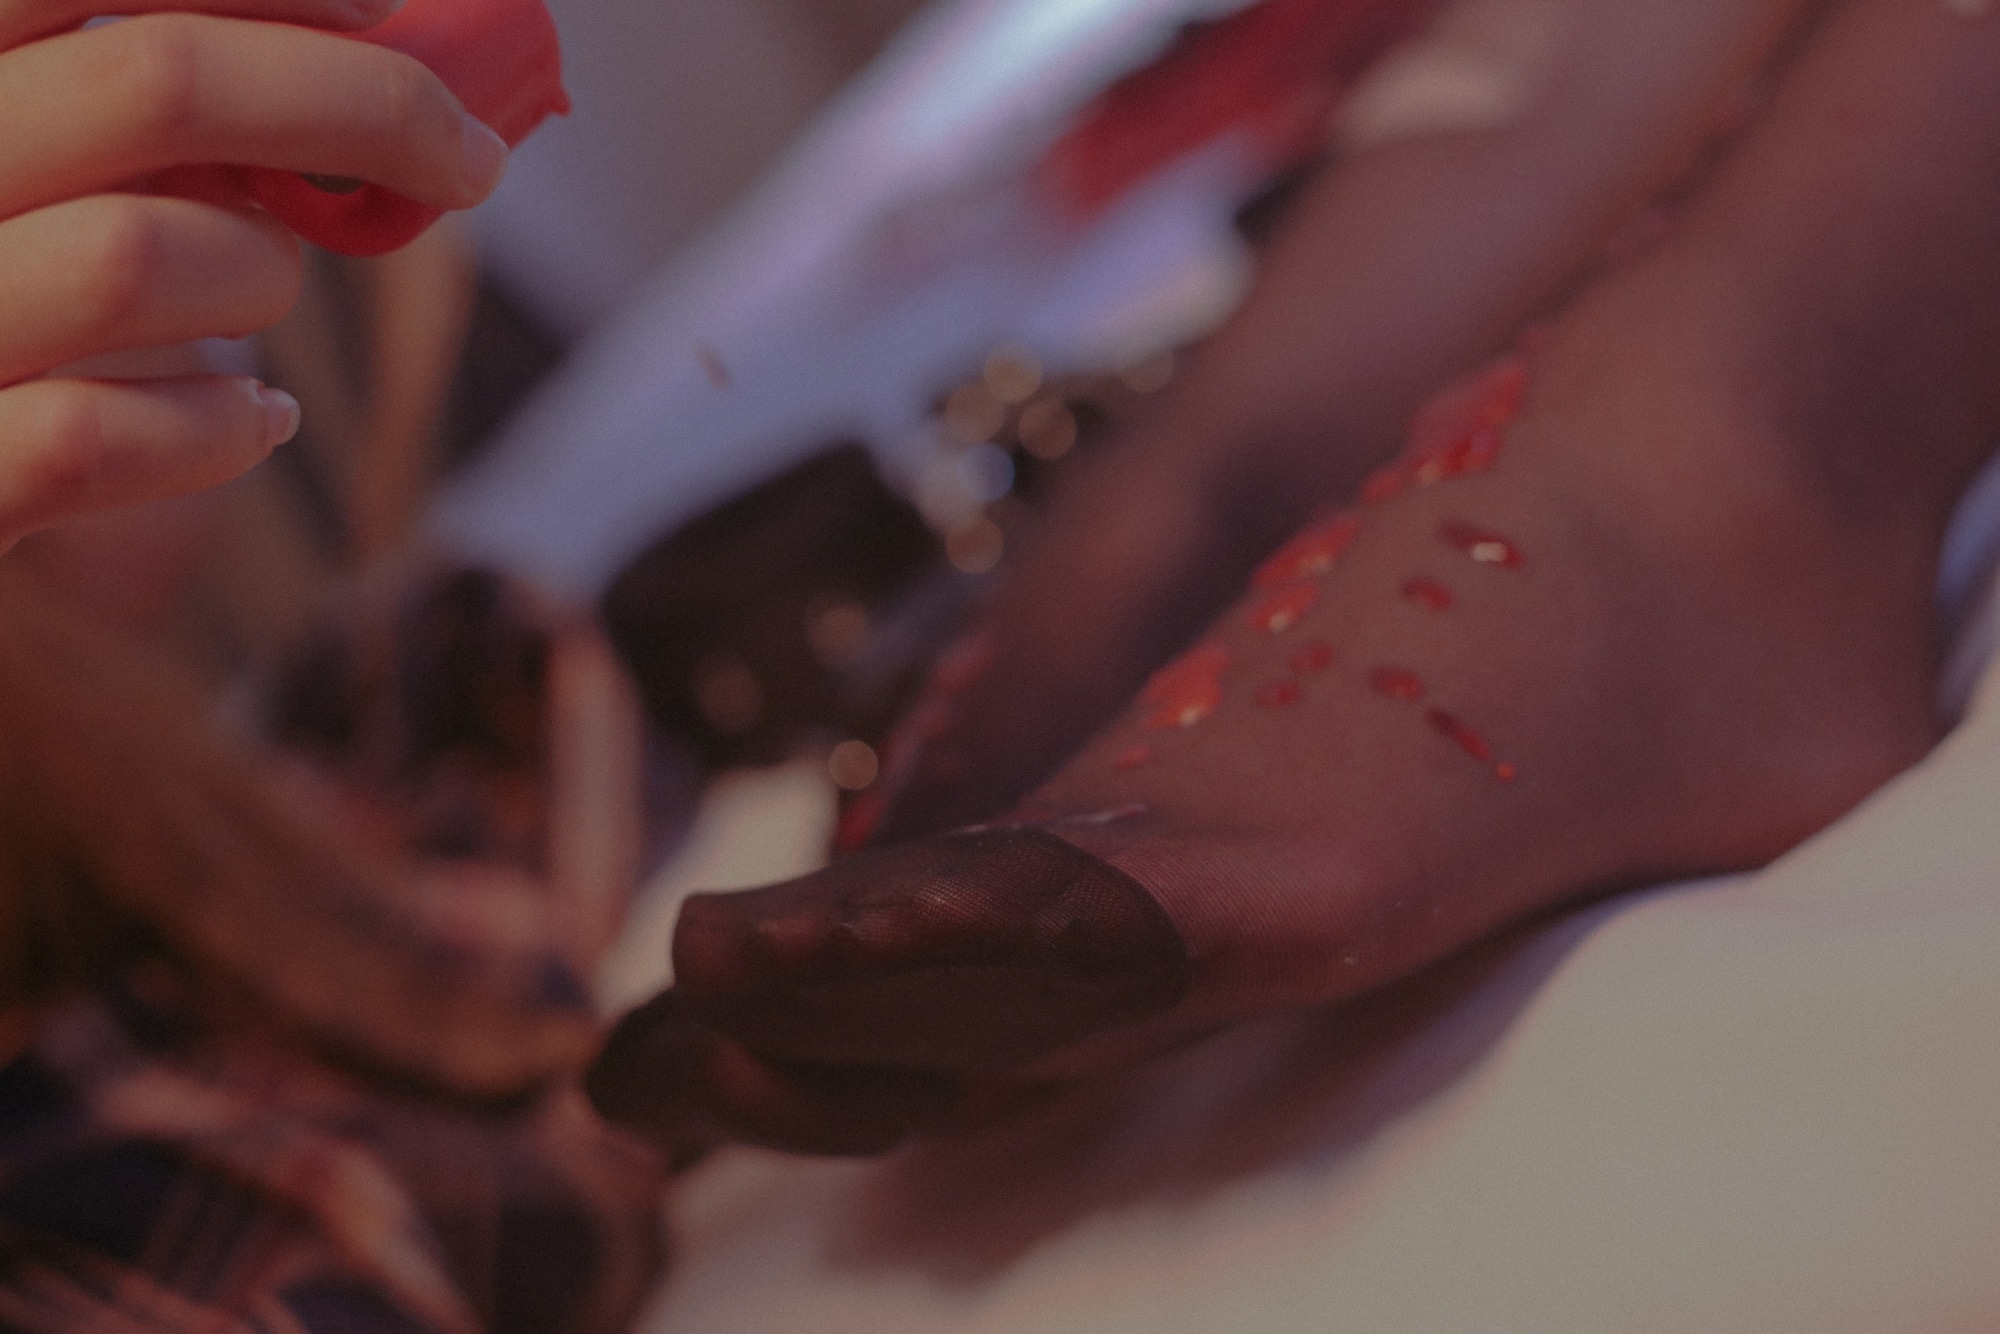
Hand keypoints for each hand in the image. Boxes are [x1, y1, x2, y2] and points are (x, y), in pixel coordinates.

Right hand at [0, 0, 511, 552]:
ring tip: (260, 298)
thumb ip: (155, 104)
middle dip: (360, 106)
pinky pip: (102, 438)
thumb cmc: (19, 282)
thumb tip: (376, 72)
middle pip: (158, 80)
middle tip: (466, 159)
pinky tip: (253, 420)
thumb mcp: (61, 155)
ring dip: (260, 277)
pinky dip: (222, 427)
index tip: (383, 7)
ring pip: (139, 256)